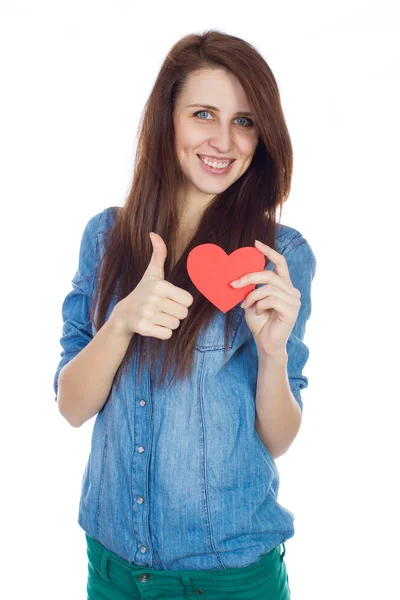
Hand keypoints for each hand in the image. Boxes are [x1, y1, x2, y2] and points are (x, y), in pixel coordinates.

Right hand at [111, 232, 193, 338]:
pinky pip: (167, 335)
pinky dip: (162, 332)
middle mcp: (153, 299)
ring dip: (168, 323)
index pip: (188, 301)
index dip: (181, 302)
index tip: (169, 299)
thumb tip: (154, 233)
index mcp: (160, 285)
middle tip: (162, 309)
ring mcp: (147, 314)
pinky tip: (153, 325)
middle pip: (183, 314)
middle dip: (175, 313)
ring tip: (156, 316)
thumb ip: (158, 254)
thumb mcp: (151, 273)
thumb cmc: (143, 292)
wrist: (123, 314)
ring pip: (175, 325)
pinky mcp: (144, 328)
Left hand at [230, 240, 300, 358]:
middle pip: (269, 274)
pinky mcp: (292, 310)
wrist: (265, 344)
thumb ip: (251, 287)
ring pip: (268, 287)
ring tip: (246, 305)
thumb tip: (240, 274)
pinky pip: (271, 299)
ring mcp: (294, 300)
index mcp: (284, 285)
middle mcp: (292, 290)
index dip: (269, 251)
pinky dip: (259, 305)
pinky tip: (257, 312)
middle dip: (248, 277)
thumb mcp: (252, 300)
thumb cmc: (259, 322)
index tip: (255, 243)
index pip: (280, 263)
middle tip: (233, 284)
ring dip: (252, 296)